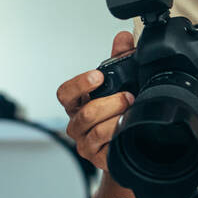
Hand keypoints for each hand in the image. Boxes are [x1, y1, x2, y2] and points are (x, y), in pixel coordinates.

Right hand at [58, 31, 135, 172]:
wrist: (130, 145)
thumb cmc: (118, 112)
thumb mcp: (119, 84)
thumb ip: (119, 59)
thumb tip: (123, 38)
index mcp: (78, 103)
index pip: (65, 93)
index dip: (79, 84)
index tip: (98, 76)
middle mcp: (77, 123)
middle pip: (84, 113)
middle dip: (109, 102)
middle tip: (129, 96)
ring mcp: (85, 143)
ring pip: (93, 131)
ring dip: (115, 118)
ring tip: (131, 111)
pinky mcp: (97, 158)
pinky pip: (103, 148)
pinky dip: (116, 136)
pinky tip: (127, 129)